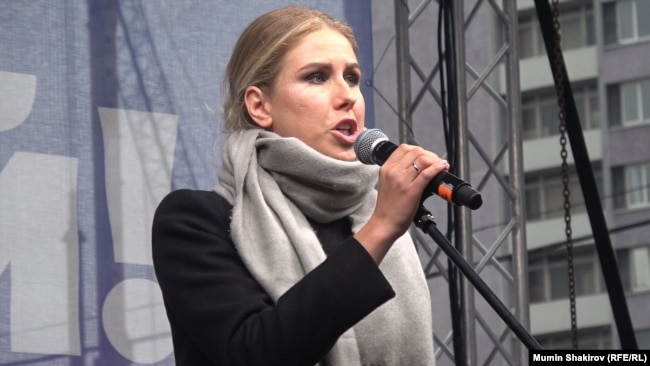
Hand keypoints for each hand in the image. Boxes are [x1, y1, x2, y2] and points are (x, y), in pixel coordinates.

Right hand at [354, 144, 449, 263]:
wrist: (384, 224)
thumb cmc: (387, 207)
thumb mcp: (388, 183)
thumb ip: (398, 173)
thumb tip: (418, 167)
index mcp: (386, 168)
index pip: (404, 148)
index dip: (418, 150)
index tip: (425, 156)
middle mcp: (393, 172)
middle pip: (416, 151)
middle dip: (429, 154)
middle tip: (435, 162)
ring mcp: (402, 180)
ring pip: (423, 160)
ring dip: (435, 161)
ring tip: (440, 166)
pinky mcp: (411, 190)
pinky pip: (427, 173)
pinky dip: (438, 168)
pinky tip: (442, 168)